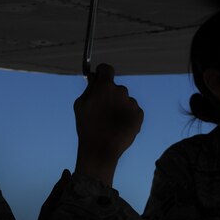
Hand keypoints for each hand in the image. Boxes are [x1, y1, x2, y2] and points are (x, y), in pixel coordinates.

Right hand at [74, 63, 143, 185]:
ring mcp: (132, 103)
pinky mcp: (139, 115)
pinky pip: (132, 111)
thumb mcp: (80, 105)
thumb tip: (94, 78)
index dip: (102, 72)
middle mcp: (121, 91)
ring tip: (110, 123)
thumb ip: (89, 88)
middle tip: (102, 110)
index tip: (100, 78)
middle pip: (116, 88)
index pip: (106, 69)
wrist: (102, 149)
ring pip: (125, 100)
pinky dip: (127, 116)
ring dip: (119, 107)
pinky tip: (118, 127)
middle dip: (110, 95)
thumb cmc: (87, 126)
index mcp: (105, 87)